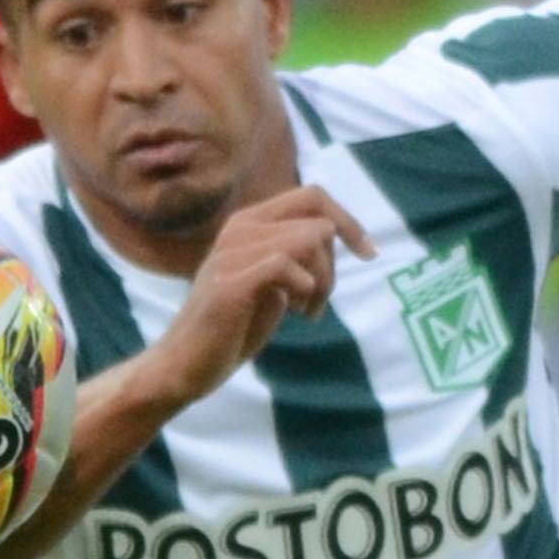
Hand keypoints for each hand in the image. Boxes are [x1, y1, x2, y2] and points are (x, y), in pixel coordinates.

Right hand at [154, 186, 372, 402]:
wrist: (188, 363)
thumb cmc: (235, 323)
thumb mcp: (274, 279)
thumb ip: (297, 252)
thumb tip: (338, 231)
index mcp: (251, 222)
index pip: (313, 195)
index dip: (349, 221)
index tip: (370, 254)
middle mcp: (240, 228)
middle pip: (319, 221)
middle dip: (333, 266)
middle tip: (318, 302)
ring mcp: (232, 252)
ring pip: (310, 240)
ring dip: (323, 283)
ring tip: (307, 311)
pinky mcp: (230, 282)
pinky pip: (287, 265)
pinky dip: (305, 290)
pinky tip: (297, 313)